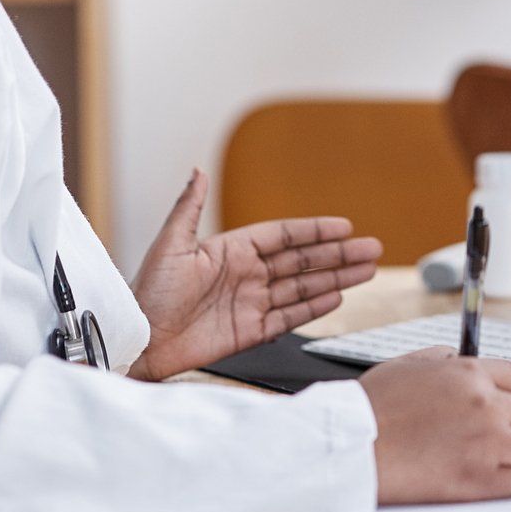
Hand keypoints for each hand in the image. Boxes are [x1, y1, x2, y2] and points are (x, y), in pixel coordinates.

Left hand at [126, 169, 382, 380]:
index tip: (344, 226)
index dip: (314, 231)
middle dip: (338, 255)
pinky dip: (314, 308)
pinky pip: (289, 317)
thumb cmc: (147, 292)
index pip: (283, 236)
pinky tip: (338, 298)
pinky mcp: (249, 331)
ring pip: (303, 288)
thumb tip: (198, 170)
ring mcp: (250, 303)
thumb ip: (189, 208)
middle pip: (302, 261)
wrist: (138, 340)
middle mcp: (245, 274)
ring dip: (336, 279)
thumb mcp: (169, 245)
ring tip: (367, 272)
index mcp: (230, 250)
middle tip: (372, 249)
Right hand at [358, 350, 510, 503]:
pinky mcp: (479, 481)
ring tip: (510, 458)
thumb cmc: (370, 408)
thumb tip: (462, 361)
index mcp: (469, 373)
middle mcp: (485, 405)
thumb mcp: (407, 364)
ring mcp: (487, 444)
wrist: (351, 447)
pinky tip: (489, 476)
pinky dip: (509, 481)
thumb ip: (444, 360)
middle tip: (503, 436)